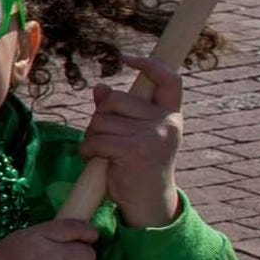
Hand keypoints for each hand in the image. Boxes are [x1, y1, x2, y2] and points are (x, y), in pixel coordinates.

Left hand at [82, 56, 183, 228]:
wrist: (150, 203)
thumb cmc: (139, 167)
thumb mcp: (135, 135)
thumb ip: (120, 112)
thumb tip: (100, 88)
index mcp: (171, 115)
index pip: (169, 80)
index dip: (150, 64)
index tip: (126, 57)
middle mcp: (167, 123)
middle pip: (116, 100)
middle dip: (100, 117)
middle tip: (106, 139)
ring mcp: (153, 136)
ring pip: (101, 120)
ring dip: (92, 137)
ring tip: (103, 153)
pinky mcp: (134, 150)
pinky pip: (97, 139)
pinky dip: (88, 150)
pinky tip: (95, 160)